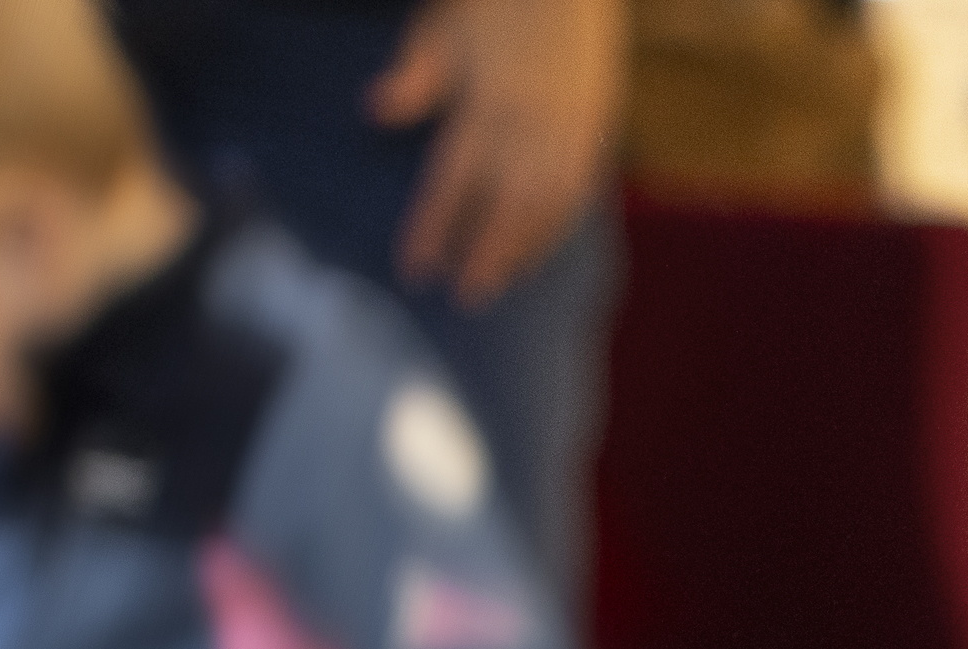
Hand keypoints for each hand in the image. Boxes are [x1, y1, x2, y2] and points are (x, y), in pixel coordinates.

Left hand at [371, 0, 623, 303]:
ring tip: (500, 284)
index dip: (434, 227)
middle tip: (464, 299)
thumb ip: (415, 75)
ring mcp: (568, 130)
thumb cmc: (490, 1)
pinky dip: (556, 225)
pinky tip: (538, 247)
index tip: (416, 269)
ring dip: (522, 250)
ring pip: (546, 206)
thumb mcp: (442, 27)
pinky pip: (577, 191)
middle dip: (484, 255)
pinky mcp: (593, 129)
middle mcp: (530, 124)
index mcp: (487, 101)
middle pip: (505, 207)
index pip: (455, 181)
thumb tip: (374, 112)